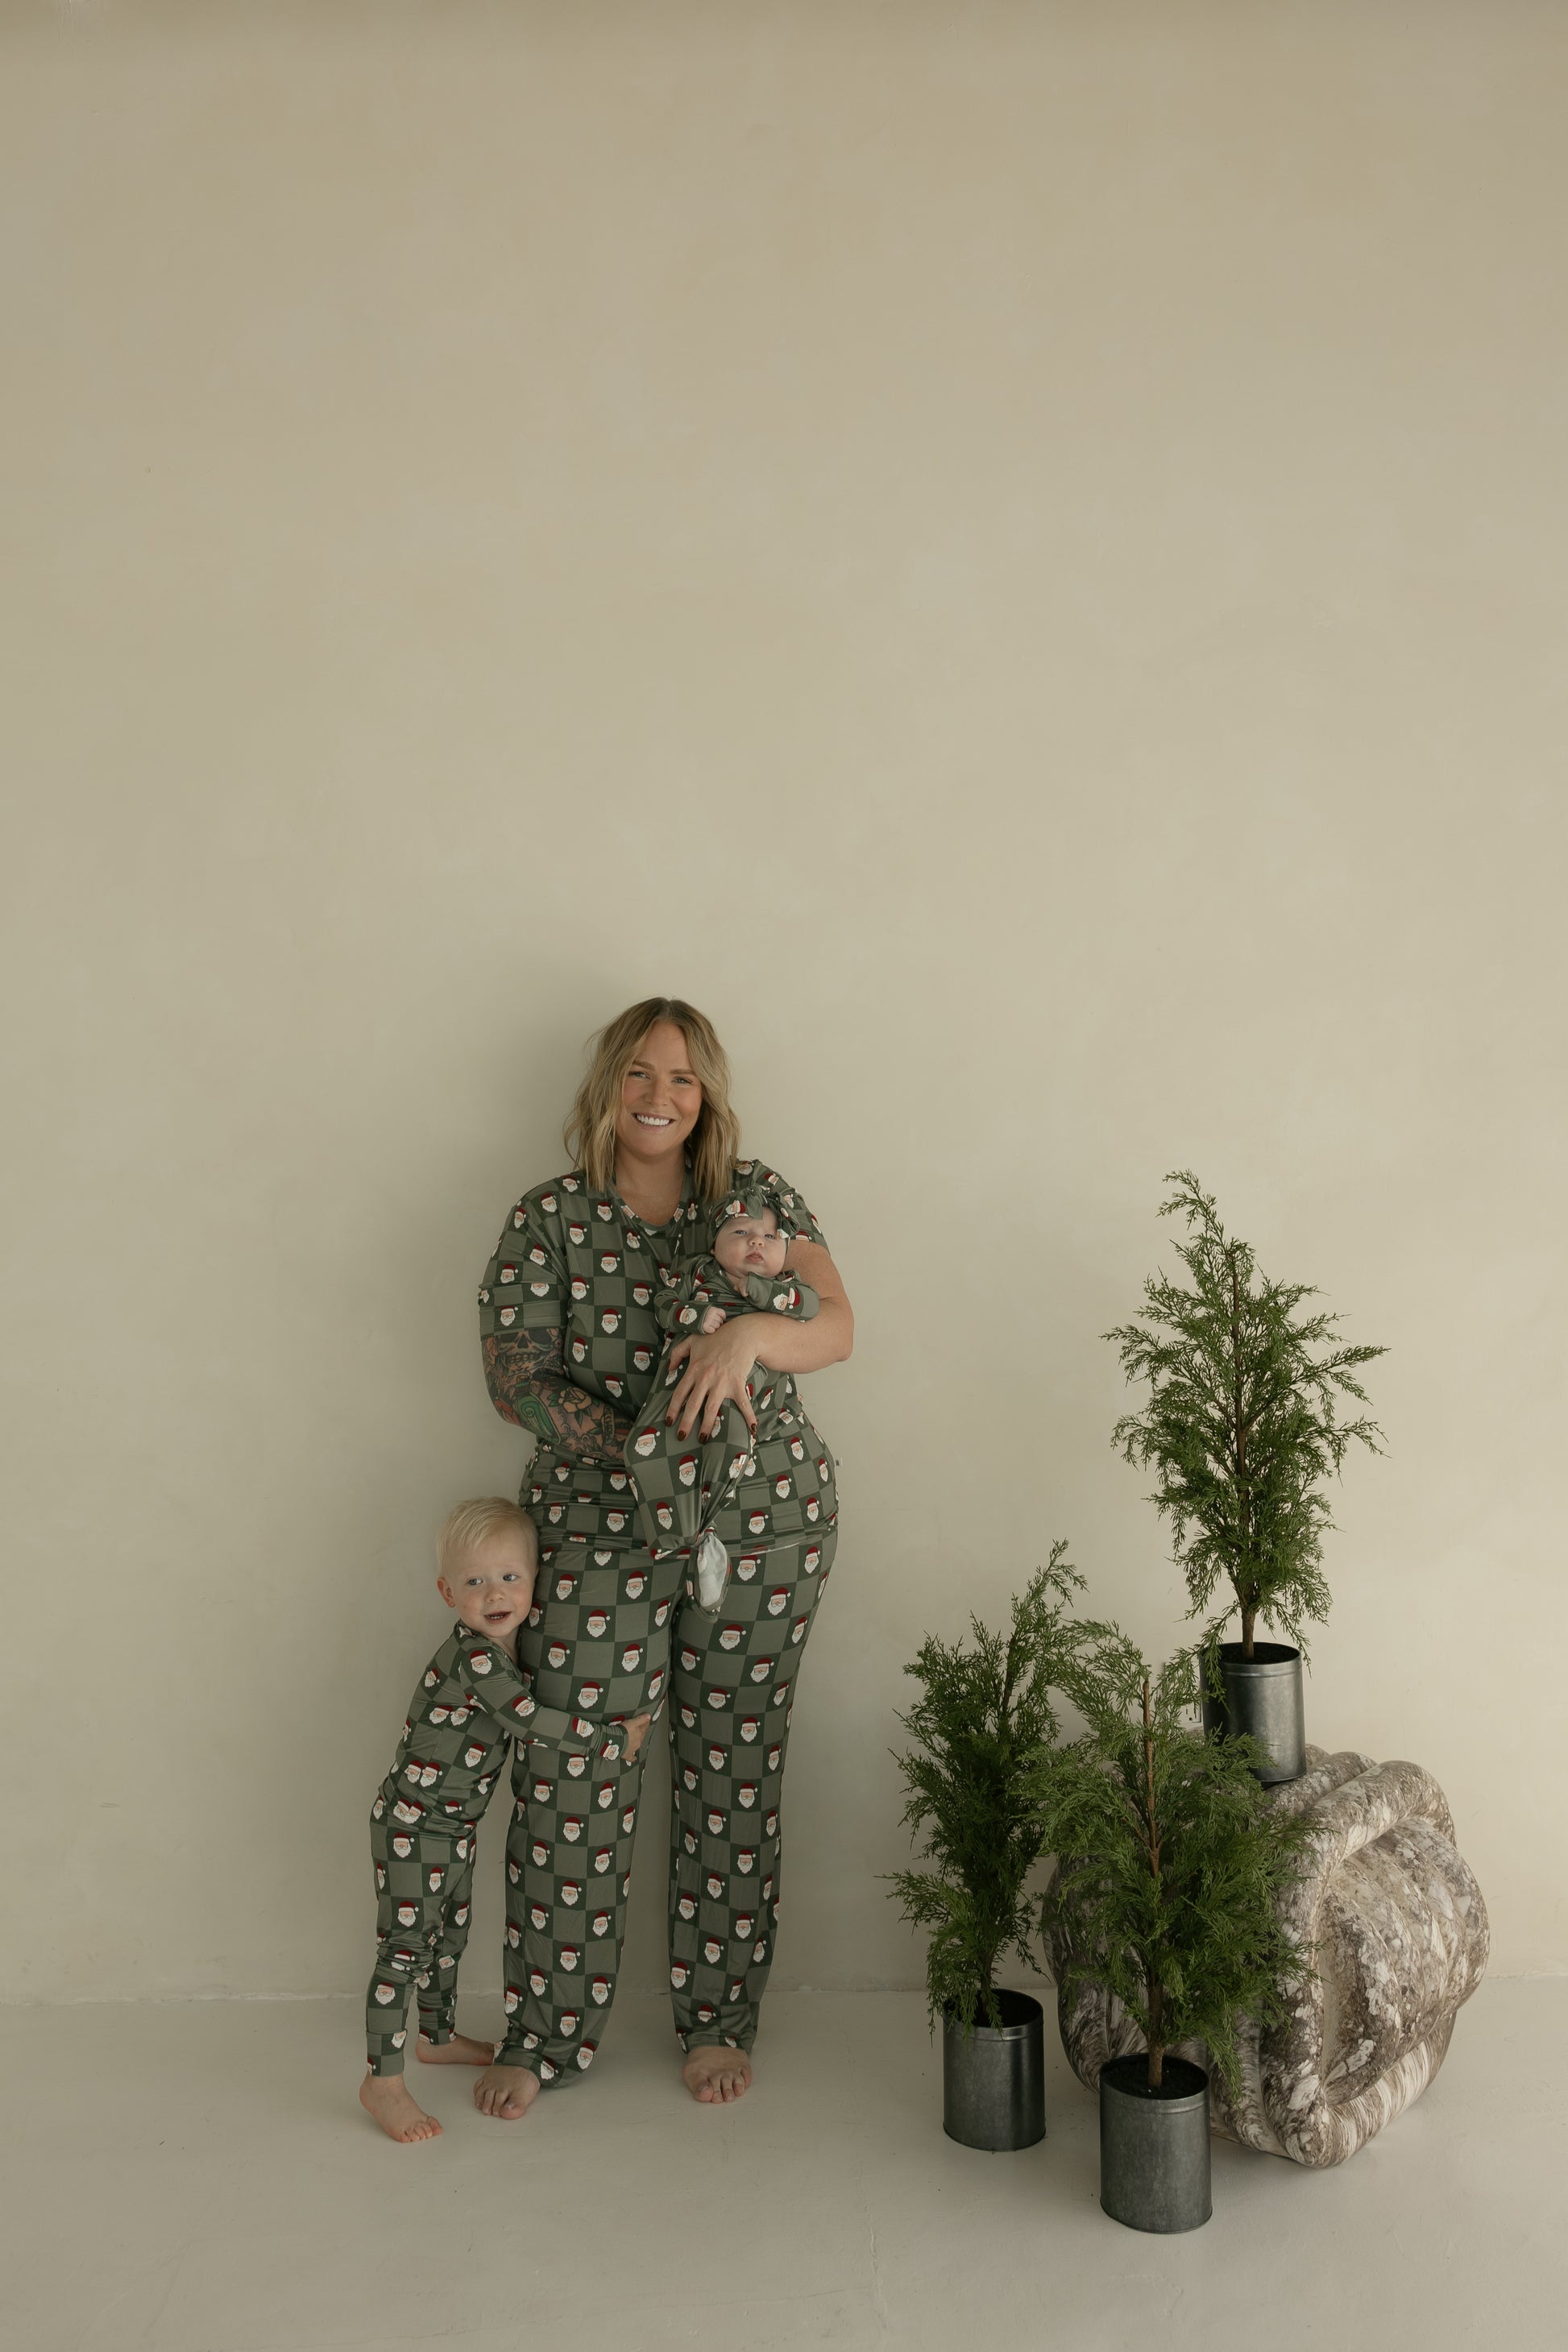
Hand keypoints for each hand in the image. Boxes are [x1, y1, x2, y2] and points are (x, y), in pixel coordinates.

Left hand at [664, 1316, 759, 1440]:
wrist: (742, 1333)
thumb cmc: (717, 1336)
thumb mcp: (692, 1340)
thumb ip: (677, 1353)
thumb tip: (668, 1369)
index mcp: (693, 1369)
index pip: (679, 1393)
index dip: (673, 1409)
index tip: (669, 1422)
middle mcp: (705, 1378)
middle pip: (693, 1404)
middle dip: (686, 1423)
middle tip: (681, 1437)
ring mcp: (722, 1382)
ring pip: (711, 1408)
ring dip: (707, 1424)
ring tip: (703, 1438)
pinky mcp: (737, 1383)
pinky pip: (743, 1403)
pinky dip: (748, 1416)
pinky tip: (752, 1430)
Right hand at [699, 1305, 727, 1334]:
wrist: (690, 1316)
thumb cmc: (700, 1314)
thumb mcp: (708, 1309)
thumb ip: (716, 1312)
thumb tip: (724, 1318)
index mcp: (712, 1309)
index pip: (723, 1314)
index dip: (721, 1317)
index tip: (717, 1318)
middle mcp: (711, 1314)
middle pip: (721, 1321)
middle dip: (717, 1322)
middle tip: (711, 1321)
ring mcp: (708, 1320)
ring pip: (717, 1326)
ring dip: (714, 1326)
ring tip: (708, 1324)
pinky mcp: (705, 1326)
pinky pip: (712, 1330)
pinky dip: (710, 1330)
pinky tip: (707, 1327)